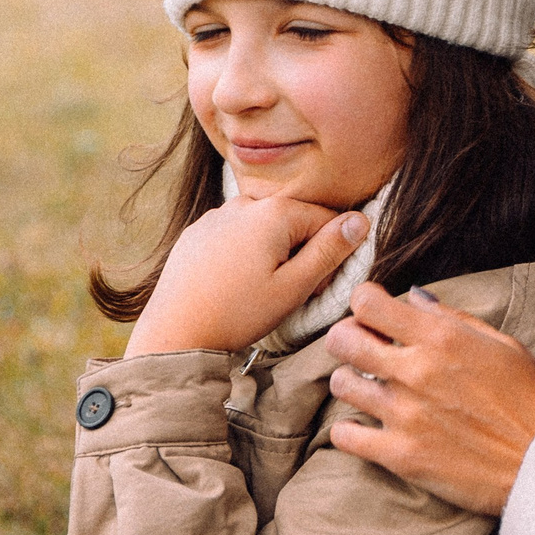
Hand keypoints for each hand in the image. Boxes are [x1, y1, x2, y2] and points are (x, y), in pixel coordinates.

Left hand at [126, 196, 369, 354]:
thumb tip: (361, 220)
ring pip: (262, 227)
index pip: (326, 219)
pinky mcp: (196, 232)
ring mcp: (216, 215)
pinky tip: (233, 284)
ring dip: (272, 251)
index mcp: (274, 213)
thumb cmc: (237, 313)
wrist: (174, 332)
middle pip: (293, 221)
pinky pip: (234, 235)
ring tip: (259, 290)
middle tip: (288, 292)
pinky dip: (243, 253)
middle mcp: (244, 203)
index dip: (330, 253)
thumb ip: (330, 250)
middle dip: (299, 251)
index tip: (318, 285)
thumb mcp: (294, 287)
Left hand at [324, 283, 534, 513]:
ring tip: (370, 389)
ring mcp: (404, 415)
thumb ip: (455, 321)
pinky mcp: (400, 455)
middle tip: (363, 348)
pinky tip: (367, 429)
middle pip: (343, 339)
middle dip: (348, 337)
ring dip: (351, 381)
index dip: (366, 304)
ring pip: (341, 384)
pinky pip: (345, 436)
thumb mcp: (506, 346)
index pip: (368, 302)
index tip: (375, 314)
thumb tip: (416, 299)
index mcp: (442, 338)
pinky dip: (350, 431)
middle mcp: (416, 371)